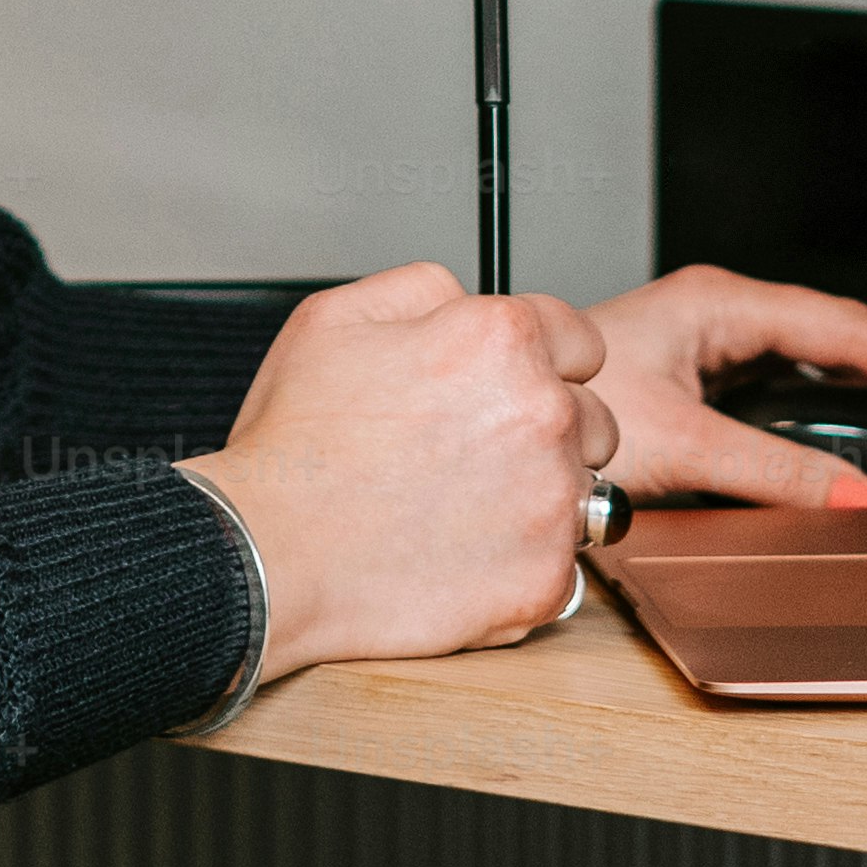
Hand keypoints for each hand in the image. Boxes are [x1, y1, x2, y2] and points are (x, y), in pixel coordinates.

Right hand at [179, 263, 613, 676]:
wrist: (272, 551)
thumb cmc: (296, 443)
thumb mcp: (336, 315)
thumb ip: (424, 287)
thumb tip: (466, 297)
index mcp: (501, 340)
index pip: (581, 340)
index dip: (540, 363)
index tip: (508, 391)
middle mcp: (543, 414)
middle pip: (595, 417)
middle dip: (548, 431)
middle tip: (477, 453)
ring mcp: (552, 502)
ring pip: (587, 494)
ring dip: (544, 498)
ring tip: (468, 509)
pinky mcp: (546, 579)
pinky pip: (564, 567)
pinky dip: (524, 565)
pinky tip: (465, 556)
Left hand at [580, 264, 866, 508]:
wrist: (499, 416)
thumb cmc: (561, 408)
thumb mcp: (682, 446)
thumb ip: (772, 472)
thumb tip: (852, 494)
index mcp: (717, 307)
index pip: (846, 330)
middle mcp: (713, 314)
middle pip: (837, 333)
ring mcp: (702, 340)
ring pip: (808, 355)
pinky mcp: (691, 374)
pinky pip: (780, 381)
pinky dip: (825, 402)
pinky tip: (844, 429)